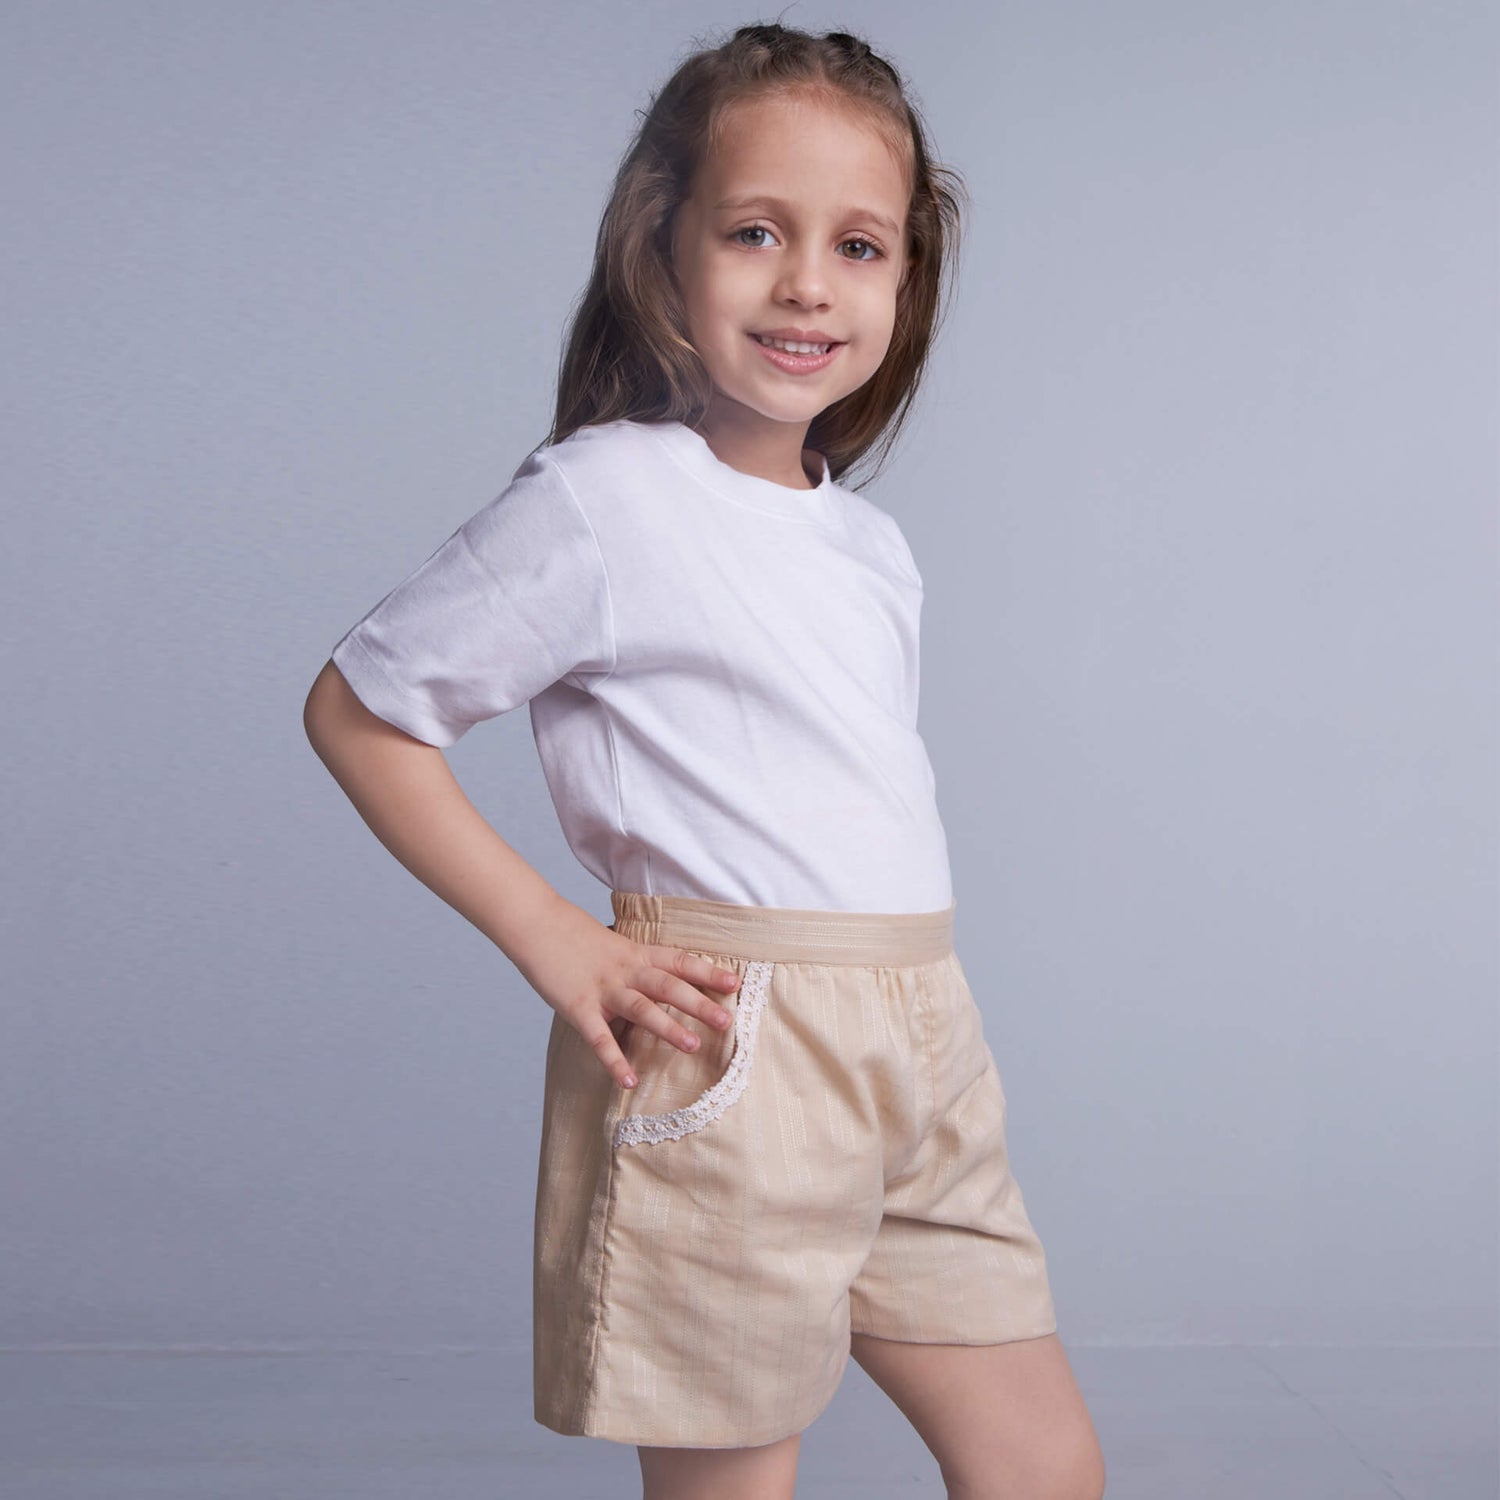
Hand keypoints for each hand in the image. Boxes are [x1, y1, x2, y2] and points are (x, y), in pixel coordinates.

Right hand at [516, 899, 741, 1088]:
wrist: (537, 924)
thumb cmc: (577, 937)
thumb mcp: (616, 945)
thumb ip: (639, 966)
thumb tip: (664, 986)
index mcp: (637, 954)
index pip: (679, 962)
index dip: (708, 973)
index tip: (734, 984)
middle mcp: (626, 971)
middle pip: (668, 987)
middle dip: (699, 1004)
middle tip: (728, 1021)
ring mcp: (603, 989)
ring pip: (642, 1009)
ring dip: (668, 1028)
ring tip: (693, 1046)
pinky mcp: (578, 1007)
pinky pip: (599, 1038)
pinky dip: (614, 1061)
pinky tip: (629, 1081)